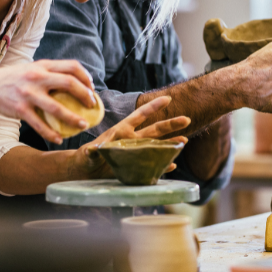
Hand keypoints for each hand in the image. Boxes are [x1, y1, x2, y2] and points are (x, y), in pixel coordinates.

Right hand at [0, 59, 95, 143]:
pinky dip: (51, 134)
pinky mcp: (19, 109)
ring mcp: (28, 93)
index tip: (91, 87)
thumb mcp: (33, 69)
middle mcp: (36, 77)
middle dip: (85, 95)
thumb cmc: (15, 79)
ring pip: (57, 108)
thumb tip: (77, 83)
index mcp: (42, 65)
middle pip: (69, 83)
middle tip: (92, 105)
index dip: (86, 76)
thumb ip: (51, 73)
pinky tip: (59, 139)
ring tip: (84, 125)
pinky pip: (39, 124)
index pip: (72, 66)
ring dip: (73, 118)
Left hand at [68, 96, 189, 179]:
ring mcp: (136, 154)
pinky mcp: (136, 168)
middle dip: (171, 124)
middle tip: (187, 119)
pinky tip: (172, 165)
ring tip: (185, 141)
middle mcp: (133, 140)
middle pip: (155, 130)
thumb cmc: (85, 158)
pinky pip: (153, 166)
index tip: (168, 99)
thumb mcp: (86, 154)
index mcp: (122, 131)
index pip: (140, 116)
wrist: (85, 172)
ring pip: (157, 146)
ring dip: (171, 144)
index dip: (153, 107)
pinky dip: (163, 166)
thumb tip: (91, 150)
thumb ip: (91, 152)